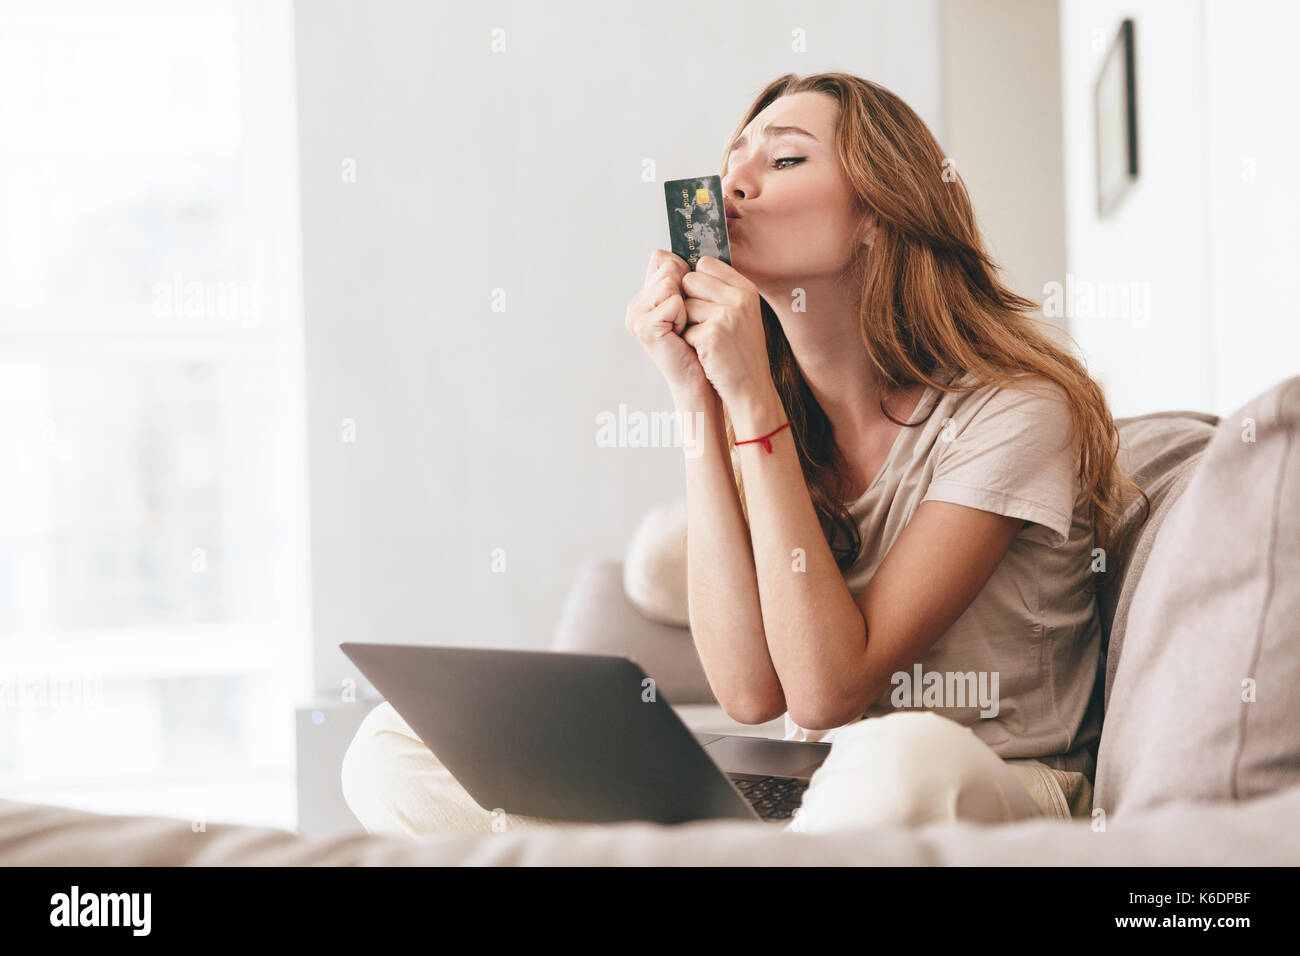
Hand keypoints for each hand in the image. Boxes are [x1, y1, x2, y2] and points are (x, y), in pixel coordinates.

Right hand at [626, 249, 712, 399]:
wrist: (701, 381)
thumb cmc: (701, 344)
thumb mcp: (693, 305)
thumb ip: (685, 278)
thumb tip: (693, 254)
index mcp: (645, 296)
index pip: (662, 258)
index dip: (683, 273)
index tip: (687, 303)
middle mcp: (636, 304)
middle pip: (667, 265)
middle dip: (687, 288)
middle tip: (686, 319)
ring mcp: (636, 315)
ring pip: (671, 279)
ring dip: (687, 302)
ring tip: (684, 327)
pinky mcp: (644, 326)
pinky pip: (674, 301)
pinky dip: (685, 316)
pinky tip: (681, 335)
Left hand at [679, 256, 773, 408]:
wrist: (751, 388)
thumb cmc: (740, 352)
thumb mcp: (740, 314)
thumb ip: (720, 289)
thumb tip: (685, 268)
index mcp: (746, 288)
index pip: (705, 263)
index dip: (696, 283)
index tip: (703, 303)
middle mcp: (740, 297)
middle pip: (690, 279)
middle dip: (689, 301)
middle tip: (704, 324)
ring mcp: (728, 315)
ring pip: (684, 304)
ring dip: (688, 324)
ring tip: (708, 340)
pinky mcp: (713, 335)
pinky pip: (684, 329)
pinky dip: (690, 344)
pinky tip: (707, 353)